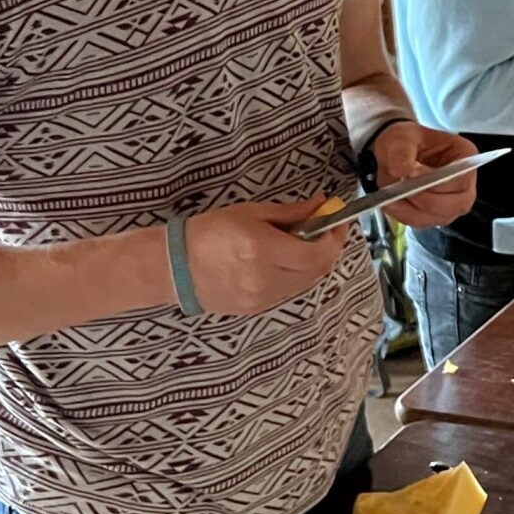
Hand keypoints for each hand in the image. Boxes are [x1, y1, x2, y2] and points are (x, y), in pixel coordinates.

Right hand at [184, 199, 354, 316]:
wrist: (174, 266)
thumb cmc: (209, 231)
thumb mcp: (251, 213)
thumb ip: (291, 213)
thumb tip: (322, 204)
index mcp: (263, 250)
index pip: (317, 252)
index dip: (335, 238)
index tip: (339, 222)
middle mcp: (265, 278)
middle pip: (317, 270)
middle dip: (328, 249)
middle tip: (327, 231)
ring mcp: (261, 298)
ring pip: (305, 283)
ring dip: (313, 264)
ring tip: (306, 245)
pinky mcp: (255, 309)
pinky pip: (289, 292)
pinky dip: (296, 276)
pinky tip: (287, 262)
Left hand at [368, 121, 480, 227]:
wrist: (395, 153)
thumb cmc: (405, 141)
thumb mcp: (401, 137)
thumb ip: (401, 150)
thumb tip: (402, 170)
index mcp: (465, 156)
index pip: (461, 178)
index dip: (437, 182)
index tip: (409, 175)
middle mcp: (466, 182)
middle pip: (456, 203)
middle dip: (424, 199)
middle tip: (399, 188)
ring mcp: (454, 201)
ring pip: (440, 216)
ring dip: (412, 210)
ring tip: (392, 196)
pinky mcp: (438, 214)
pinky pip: (425, 222)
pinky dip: (406, 216)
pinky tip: (393, 203)